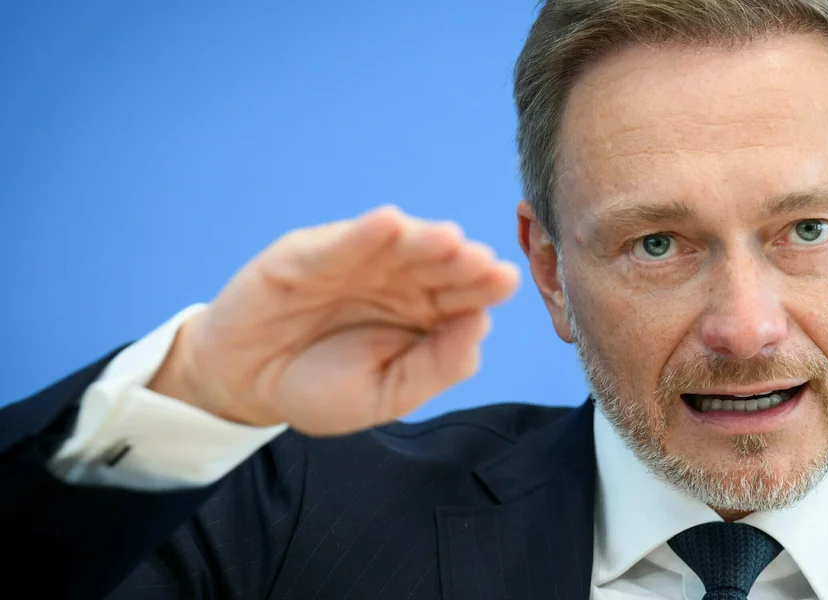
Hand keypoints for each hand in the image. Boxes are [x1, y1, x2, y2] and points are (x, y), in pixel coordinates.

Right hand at [148, 206, 519, 435]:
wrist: (246, 388)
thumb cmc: (321, 387)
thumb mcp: (388, 393)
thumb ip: (437, 364)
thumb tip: (482, 326)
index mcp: (424, 313)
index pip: (463, 295)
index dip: (484, 286)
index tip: (506, 280)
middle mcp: (397, 280)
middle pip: (437, 264)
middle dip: (460, 260)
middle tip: (483, 261)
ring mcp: (355, 263)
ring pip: (396, 246)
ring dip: (423, 239)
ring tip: (449, 239)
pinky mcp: (308, 255)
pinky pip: (339, 243)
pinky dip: (362, 234)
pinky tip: (387, 224)